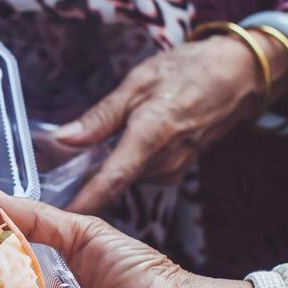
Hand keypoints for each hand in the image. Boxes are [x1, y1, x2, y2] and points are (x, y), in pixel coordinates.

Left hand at [52, 35, 267, 213]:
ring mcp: (172, 169)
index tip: (56, 216)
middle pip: (112, 183)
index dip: (83, 201)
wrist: (238, 76)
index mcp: (151, 136)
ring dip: (103, 169)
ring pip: (124, 178)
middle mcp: (164, 162)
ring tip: (86, 150)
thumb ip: (100, 116)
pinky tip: (118, 144)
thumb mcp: (137, 83)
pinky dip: (123, 163)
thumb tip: (63, 139)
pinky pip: (139, 173)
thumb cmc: (188, 71)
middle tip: (50, 172)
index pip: (111, 180)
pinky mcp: (175, 170)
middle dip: (82, 181)